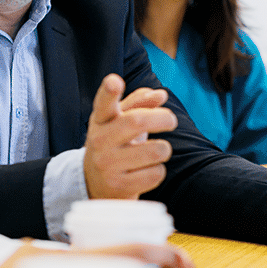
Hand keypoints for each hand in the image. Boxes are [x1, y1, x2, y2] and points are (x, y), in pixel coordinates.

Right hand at [83, 74, 177, 199]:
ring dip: (164, 149)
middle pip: (137, 122)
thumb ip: (140, 104)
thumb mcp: (120, 121)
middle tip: (171, 120)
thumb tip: (160, 95)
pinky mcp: (118, 186)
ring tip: (155, 152)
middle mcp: (99, 141)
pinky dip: (158, 171)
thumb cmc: (115, 145)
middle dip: (163, 118)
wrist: (95, 183)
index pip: (103, 104)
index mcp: (100, 120)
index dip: (109, 92)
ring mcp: (107, 165)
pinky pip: (155, 174)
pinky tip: (146, 171)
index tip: (114, 81)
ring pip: (155, 150)